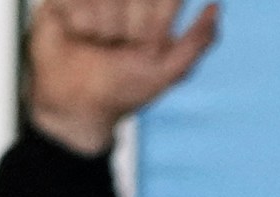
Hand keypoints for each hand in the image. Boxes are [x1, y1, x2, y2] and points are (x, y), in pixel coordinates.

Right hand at [25, 0, 220, 156]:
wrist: (76, 104)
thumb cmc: (125, 89)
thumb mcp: (168, 72)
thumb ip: (197, 41)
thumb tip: (216, 6)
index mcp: (155, 12)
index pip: (168, 1)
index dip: (154, 26)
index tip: (146, 45)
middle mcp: (126, 2)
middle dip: (129, 28)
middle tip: (120, 46)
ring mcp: (95, 0)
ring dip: (102, 27)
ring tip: (98, 44)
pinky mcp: (63, 0)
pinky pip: (75, 0)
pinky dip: (79, 20)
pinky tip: (78, 34)